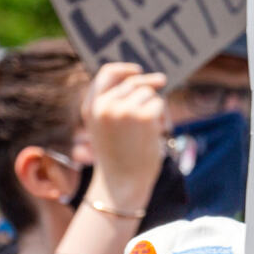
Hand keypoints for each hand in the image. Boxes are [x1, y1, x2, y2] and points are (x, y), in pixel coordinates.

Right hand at [81, 62, 168, 210]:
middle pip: (135, 81)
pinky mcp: (142, 115)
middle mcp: (104, 105)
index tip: (139, 71)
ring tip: (147, 130)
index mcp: (91, 107)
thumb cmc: (119, 157)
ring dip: (155, 107)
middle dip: (149, 90)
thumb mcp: (107, 127)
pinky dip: (162, 117)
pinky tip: (154, 133)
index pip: (107, 73)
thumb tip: (148, 78)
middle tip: (157, 94)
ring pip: (149, 92)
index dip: (125, 69)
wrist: (122, 183)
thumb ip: (115, 102)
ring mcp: (122, 109)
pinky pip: (159, 104)